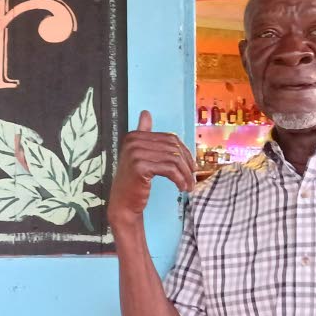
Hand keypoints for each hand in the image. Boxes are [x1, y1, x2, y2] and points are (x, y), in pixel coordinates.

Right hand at [108, 110, 196, 227]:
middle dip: (187, 163)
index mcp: (134, 135)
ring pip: (173, 159)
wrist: (123, 202)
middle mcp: (133, 141)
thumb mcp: (139, 155)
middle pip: (173, 148)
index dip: (185, 152)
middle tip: (193, 177)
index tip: (191, 166)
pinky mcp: (140, 167)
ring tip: (189, 185)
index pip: (169, 138)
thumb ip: (144, 134)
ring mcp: (135, 153)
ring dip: (185, 174)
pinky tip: (182, 187)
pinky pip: (169, 170)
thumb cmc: (134, 181)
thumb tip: (145, 112)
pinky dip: (179, 179)